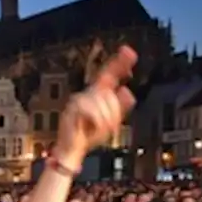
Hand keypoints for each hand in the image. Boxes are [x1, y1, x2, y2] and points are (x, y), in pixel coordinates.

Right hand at [57, 47, 137, 163]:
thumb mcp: (109, 121)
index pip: (109, 74)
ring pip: (102, 102)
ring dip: (105, 119)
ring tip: (100, 129)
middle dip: (113, 111)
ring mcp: (79, 101)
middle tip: (109, 125)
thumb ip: (119, 106)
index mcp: (97, 94)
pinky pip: (92, 110)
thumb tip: (128, 92)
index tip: (129, 51)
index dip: (120, 63)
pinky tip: (92, 126)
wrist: (71, 149)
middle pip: (109, 93)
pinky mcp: (72, 109)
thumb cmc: (87, 136)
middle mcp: (87, 94)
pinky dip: (96, 121)